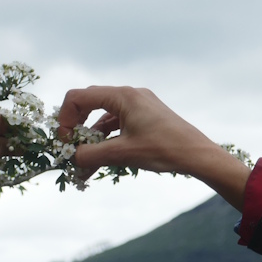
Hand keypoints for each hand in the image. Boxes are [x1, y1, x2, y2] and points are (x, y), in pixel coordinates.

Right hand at [57, 86, 250, 208]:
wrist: (197, 154)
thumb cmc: (163, 149)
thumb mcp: (122, 154)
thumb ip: (92, 155)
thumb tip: (71, 159)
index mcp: (122, 96)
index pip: (79, 97)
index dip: (66, 119)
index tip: (65, 142)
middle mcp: (129, 95)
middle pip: (89, 104)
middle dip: (77, 129)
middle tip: (71, 150)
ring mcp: (138, 105)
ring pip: (103, 118)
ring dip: (91, 140)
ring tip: (85, 166)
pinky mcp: (145, 117)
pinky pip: (117, 125)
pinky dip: (106, 141)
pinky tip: (101, 161)